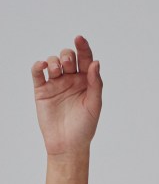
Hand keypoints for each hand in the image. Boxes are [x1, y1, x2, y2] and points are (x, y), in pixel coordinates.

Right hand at [31, 34, 101, 156]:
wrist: (68, 145)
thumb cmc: (85, 127)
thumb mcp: (94, 105)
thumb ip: (96, 84)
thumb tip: (96, 63)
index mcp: (86, 81)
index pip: (85, 59)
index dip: (83, 47)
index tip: (79, 38)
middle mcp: (71, 80)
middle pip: (68, 57)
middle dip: (67, 54)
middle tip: (68, 62)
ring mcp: (56, 84)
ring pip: (53, 62)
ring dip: (54, 60)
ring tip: (56, 69)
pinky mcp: (42, 90)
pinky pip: (37, 73)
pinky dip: (38, 65)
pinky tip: (43, 66)